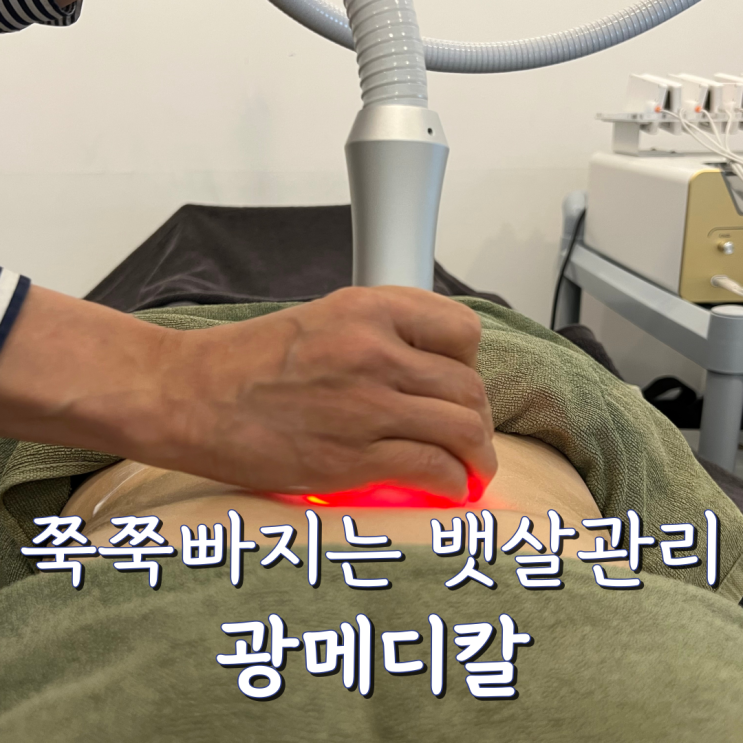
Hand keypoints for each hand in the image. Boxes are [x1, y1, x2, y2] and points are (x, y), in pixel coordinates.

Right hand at [0, 286, 495, 498]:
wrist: (187, 395)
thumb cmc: (245, 362)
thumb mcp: (321, 321)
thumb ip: (379, 336)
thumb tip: (427, 371)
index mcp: (368, 309)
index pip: (462, 332)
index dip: (469, 365)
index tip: (460, 386)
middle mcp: (375, 351)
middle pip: (468, 388)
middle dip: (478, 419)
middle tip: (471, 438)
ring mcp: (367, 404)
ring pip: (462, 429)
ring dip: (478, 455)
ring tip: (474, 469)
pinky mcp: (352, 457)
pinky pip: (434, 467)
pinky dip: (454, 482)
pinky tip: (450, 488)